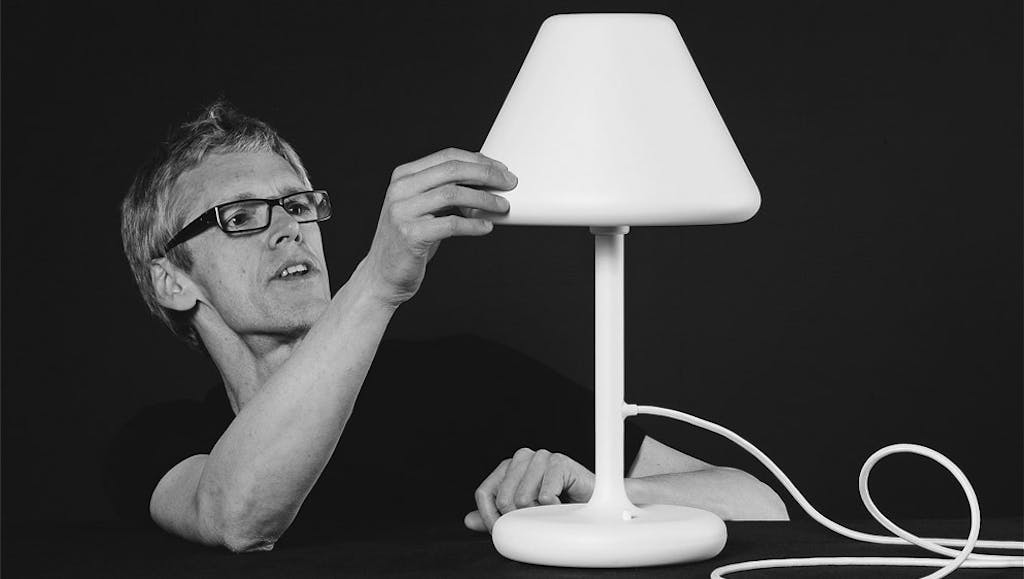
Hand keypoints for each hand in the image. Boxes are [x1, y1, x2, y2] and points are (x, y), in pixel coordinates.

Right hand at [360, 148, 515, 306]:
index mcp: (403, 176)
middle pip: (452, 170)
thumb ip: (444, 191)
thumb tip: (485, 179)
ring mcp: (402, 211)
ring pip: (454, 194)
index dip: (479, 161)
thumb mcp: (423, 208)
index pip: (447, 157)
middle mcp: (400, 189)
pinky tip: (486, 227)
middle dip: (486, 174)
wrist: (382, 276)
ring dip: (485, 199)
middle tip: (509, 183)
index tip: (501, 169)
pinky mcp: (410, 235)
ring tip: (502, 206)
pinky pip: (451, 224)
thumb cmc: (409, 241)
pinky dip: (474, 224)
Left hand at [464, 448, 594, 532]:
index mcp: (508, 466)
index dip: (490, 518)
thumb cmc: (558, 506)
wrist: (593, 503)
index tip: (500, 532)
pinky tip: (563, 505)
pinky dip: (554, 510)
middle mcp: (522, 457)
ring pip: (522, 499)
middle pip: (503, 499)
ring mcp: (541, 457)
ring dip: (538, 514)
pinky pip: (544, 497)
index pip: (484, 493)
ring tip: (551, 511)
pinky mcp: (560, 462)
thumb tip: (468, 520)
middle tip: (536, 520)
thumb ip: (496, 515)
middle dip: (518, 518)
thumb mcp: (521, 513)